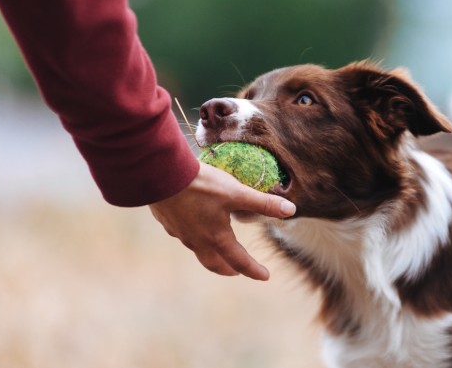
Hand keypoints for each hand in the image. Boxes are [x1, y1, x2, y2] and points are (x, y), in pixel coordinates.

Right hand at [149, 163, 296, 280]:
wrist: (160, 175)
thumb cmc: (200, 185)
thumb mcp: (236, 192)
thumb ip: (263, 202)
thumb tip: (291, 210)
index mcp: (216, 237)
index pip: (240, 260)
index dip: (254, 269)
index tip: (265, 276)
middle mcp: (197, 241)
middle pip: (214, 263)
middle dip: (228, 268)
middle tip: (237, 271)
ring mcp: (180, 233)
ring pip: (198, 250)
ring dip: (211, 254)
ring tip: (216, 248)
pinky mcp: (167, 221)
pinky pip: (184, 235)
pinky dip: (194, 236)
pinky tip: (193, 226)